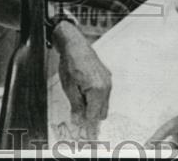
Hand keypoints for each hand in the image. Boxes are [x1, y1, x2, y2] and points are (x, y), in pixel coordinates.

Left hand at [54, 22, 110, 139]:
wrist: (75, 45)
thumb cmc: (71, 65)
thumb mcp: (69, 88)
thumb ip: (76, 106)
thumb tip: (79, 121)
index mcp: (97, 90)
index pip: (94, 116)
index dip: (86, 124)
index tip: (83, 132)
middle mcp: (107, 86)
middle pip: (102, 112)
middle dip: (91, 115)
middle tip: (77, 113)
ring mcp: (108, 81)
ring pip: (104, 103)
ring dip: (93, 106)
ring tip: (79, 97)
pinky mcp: (107, 76)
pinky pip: (104, 93)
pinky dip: (96, 97)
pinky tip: (84, 89)